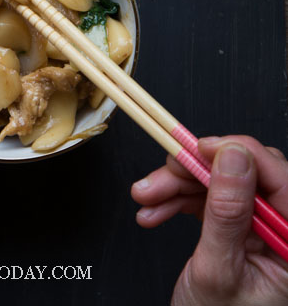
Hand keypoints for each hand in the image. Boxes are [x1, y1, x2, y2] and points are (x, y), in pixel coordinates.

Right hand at [131, 136, 287, 304]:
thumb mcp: (218, 270)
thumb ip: (227, 212)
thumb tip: (233, 155)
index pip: (278, 178)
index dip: (238, 153)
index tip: (200, 147)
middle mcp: (283, 232)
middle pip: (244, 174)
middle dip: (196, 171)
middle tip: (162, 173)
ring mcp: (261, 231)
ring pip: (221, 183)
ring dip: (178, 186)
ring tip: (145, 198)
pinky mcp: (238, 230)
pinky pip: (209, 199)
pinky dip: (178, 201)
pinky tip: (155, 211)